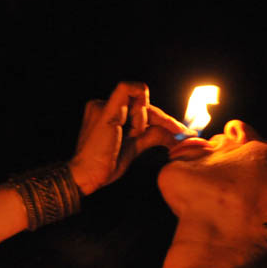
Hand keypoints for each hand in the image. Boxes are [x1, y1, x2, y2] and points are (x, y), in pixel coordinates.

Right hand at [68, 82, 193, 194]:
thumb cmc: (105, 164)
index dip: (161, 118)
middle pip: (143, 103)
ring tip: (132, 136)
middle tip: (179, 131)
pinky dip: (139, 109)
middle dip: (163, 118)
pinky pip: (129, 91)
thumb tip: (172, 133)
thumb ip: (151, 136)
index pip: (141, 108)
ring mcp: (103, 104)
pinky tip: (136, 129)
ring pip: (139, 98)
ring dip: (144, 118)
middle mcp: (103, 104)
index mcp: (108, 112)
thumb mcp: (134, 147)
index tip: (179, 130)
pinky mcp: (107, 108)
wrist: (86, 176)